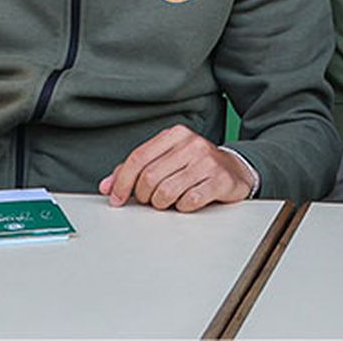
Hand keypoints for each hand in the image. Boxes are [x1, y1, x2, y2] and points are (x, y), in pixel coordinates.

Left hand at [98, 125, 255, 212]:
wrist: (235, 170)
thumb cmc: (194, 166)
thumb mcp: (166, 159)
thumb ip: (136, 170)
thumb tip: (107, 185)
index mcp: (175, 134)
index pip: (139, 157)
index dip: (122, 182)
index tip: (116, 198)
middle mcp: (191, 143)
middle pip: (149, 178)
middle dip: (144, 196)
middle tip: (150, 199)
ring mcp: (207, 161)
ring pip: (166, 192)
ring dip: (162, 204)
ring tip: (169, 200)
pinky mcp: (220, 180)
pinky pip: (188, 202)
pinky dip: (183, 207)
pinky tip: (187, 200)